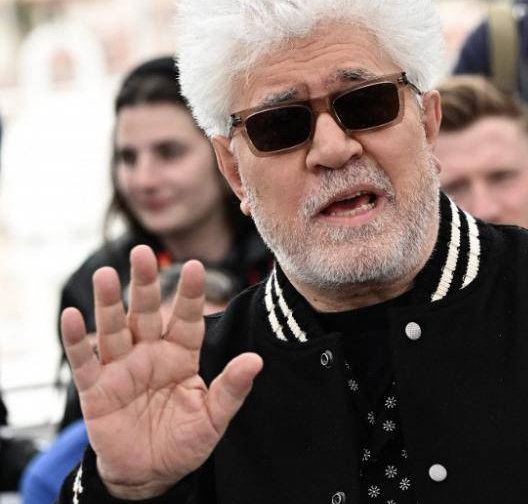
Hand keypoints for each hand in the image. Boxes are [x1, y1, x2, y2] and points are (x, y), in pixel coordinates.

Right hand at [60, 246, 262, 498]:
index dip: (190, 294)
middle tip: (143, 252)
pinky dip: (76, 339)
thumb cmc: (185, 441)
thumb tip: (256, 361)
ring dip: (108, 302)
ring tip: (104, 274)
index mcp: (181, 355)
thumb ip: (232, 388)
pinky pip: (84, 360)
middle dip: (144, 284)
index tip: (195, 266)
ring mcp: (121, 368)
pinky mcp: (96, 388)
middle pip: (146, 313)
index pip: (187, 319)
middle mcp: (150, 354)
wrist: (151, 474)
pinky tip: (72, 316)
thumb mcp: (214, 417)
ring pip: (114, 328)